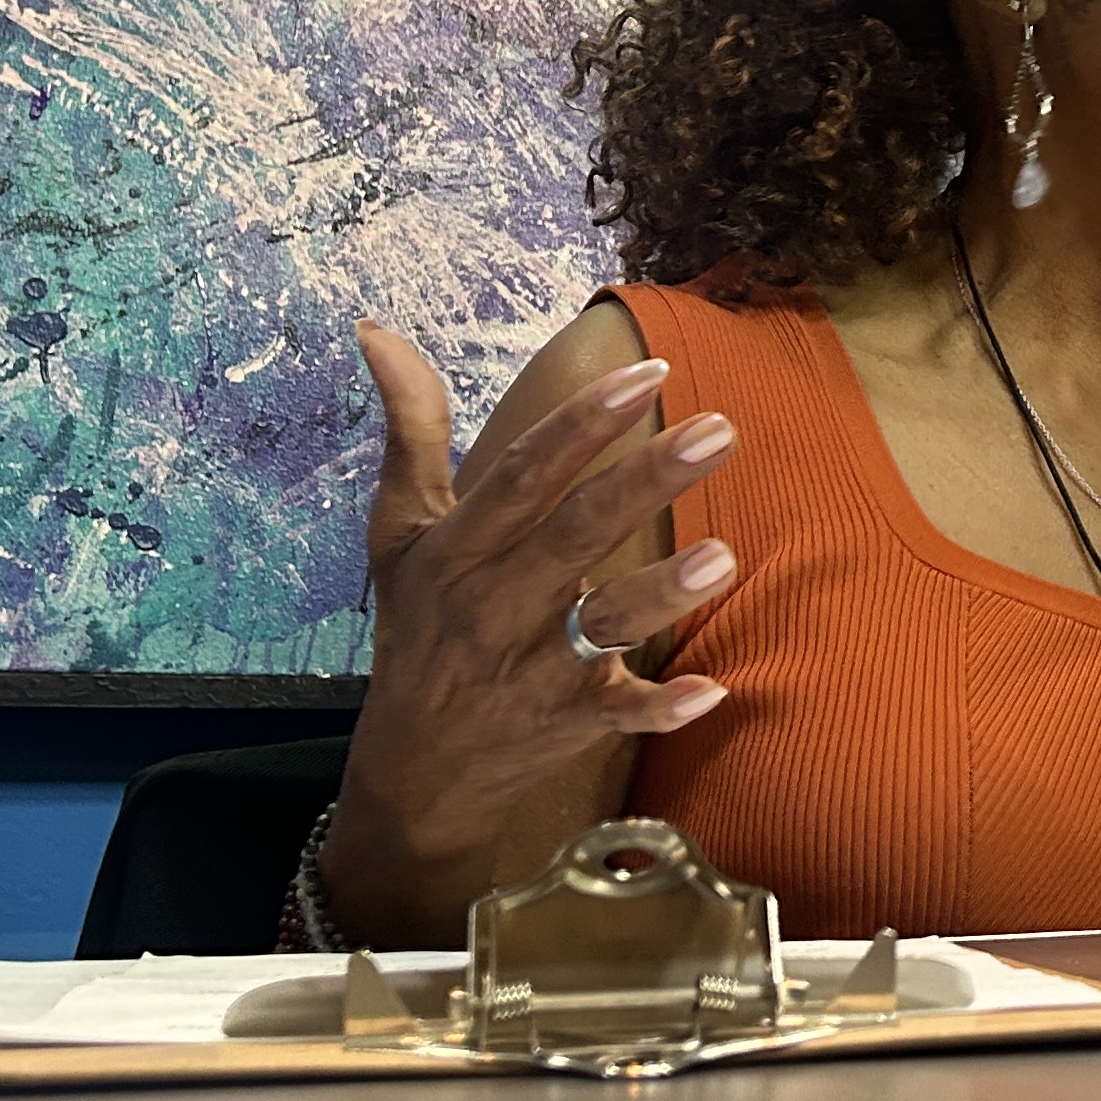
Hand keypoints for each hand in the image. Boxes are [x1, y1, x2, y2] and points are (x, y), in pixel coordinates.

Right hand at [317, 322, 744, 943]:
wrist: (411, 770)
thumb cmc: (416, 629)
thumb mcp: (399, 533)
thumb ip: (411, 431)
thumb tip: (377, 330)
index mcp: (456, 550)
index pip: (523, 475)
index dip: (581, 423)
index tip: (647, 373)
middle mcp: (492, 605)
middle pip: (575, 534)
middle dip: (646, 482)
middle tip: (720, 429)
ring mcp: (531, 669)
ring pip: (601, 626)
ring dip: (660, 594)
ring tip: (723, 556)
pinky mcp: (565, 723)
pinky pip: (617, 716)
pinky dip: (660, 709)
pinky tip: (712, 691)